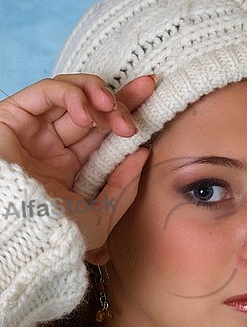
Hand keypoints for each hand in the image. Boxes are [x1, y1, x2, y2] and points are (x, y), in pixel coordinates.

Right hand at [0, 73, 155, 260]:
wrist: (20, 235)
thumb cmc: (55, 233)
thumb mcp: (100, 217)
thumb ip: (123, 187)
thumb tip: (142, 154)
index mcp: (70, 168)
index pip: (103, 133)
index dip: (126, 113)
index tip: (152, 98)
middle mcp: (52, 146)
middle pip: (92, 110)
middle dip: (120, 100)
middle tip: (142, 101)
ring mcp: (34, 131)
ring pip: (71, 93)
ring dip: (98, 94)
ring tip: (113, 110)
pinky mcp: (14, 117)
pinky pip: (46, 91)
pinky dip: (71, 95)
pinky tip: (87, 116)